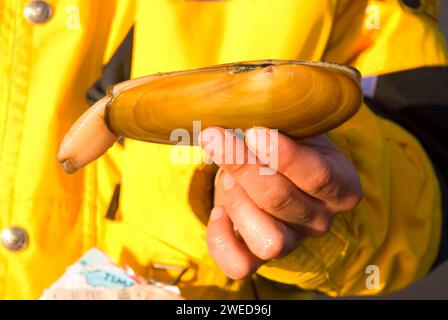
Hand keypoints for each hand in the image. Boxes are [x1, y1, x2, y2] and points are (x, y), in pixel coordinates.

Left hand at [200, 127, 361, 279]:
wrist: (269, 174)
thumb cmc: (279, 147)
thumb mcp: (289, 127)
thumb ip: (279, 115)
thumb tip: (250, 88)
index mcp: (340, 185)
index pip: (318, 176)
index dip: (283, 156)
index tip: (253, 131)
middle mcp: (320, 219)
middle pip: (282, 201)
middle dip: (242, 166)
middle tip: (217, 137)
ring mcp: (291, 242)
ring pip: (266, 239)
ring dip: (236, 202)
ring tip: (225, 176)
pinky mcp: (259, 258)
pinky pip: (240, 265)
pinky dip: (221, 239)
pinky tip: (217, 212)